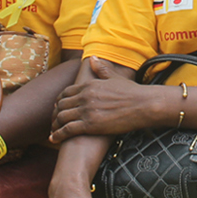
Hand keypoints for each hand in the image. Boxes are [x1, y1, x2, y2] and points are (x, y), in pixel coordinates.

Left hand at [49, 58, 166, 143]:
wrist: (143, 105)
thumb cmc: (132, 92)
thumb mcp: (115, 77)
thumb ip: (101, 69)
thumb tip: (93, 58)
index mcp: (88, 85)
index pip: (66, 92)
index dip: (59, 101)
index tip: (58, 107)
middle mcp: (84, 96)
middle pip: (61, 105)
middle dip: (55, 114)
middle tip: (53, 121)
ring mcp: (86, 111)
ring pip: (61, 117)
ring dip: (55, 125)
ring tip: (53, 131)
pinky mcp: (90, 125)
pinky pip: (67, 130)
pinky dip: (58, 135)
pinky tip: (54, 139)